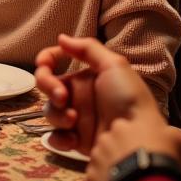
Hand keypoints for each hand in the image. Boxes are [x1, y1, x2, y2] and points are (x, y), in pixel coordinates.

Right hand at [35, 34, 158, 155]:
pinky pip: (55, 137)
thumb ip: (87, 48)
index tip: (43, 64)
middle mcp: (80, 97)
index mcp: (87, 77)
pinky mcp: (76, 142)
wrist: (137, 141)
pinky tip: (72, 140)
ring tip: (73, 121)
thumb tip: (61, 38)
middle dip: (49, 88)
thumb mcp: (115, 65)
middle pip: (47, 86)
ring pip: (50, 111)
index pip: (58, 63)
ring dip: (57, 114)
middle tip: (62, 98)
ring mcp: (77, 120)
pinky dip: (59, 138)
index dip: (46, 60)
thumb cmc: (128, 99)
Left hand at [86, 110, 180, 180]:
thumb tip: (179, 142)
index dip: (139, 138)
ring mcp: (97, 155)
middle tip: (139, 167)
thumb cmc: (167, 161)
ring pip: (104, 159)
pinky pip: (98, 178)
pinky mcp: (91, 175)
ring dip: (114, 167)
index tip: (148, 149)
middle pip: (114, 142)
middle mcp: (109, 135)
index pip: (130, 126)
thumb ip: (178, 139)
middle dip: (123, 152)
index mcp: (129, 124)